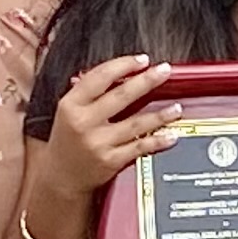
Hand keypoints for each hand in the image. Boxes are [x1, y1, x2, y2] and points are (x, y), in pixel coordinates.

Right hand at [43, 55, 180, 204]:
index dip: (124, 65)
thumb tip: (115, 72)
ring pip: (136, 123)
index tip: (142, 60)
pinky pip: (139, 147)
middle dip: (147, 81)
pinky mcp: (110, 161)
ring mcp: (98, 142)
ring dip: (160, 114)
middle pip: (122, 95)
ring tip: (176, 107)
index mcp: (71, 105)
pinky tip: (170, 135)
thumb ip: (87, 91)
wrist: (61, 178)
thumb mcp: (67, 112)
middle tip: (164, 71)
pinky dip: (157, 140)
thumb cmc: (66, 142)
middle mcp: (84, 122)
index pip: (100, 77)